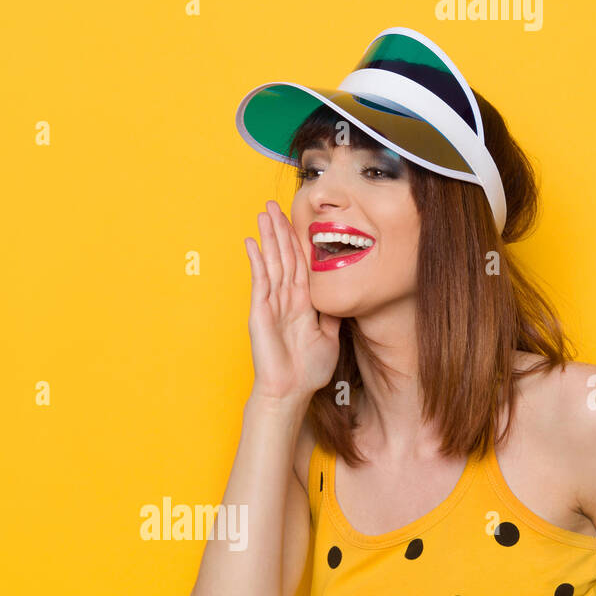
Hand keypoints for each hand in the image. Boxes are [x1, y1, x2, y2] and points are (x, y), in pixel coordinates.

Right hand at [244, 200, 341, 401]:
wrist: (291, 391)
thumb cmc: (308, 371)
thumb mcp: (330, 337)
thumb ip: (333, 314)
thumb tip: (343, 297)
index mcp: (303, 303)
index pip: (301, 264)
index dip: (299, 241)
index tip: (298, 220)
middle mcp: (287, 299)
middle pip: (284, 257)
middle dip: (280, 230)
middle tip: (274, 204)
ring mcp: (272, 303)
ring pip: (272, 262)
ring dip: (268, 237)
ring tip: (263, 213)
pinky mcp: (261, 311)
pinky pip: (259, 280)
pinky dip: (257, 260)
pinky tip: (252, 242)